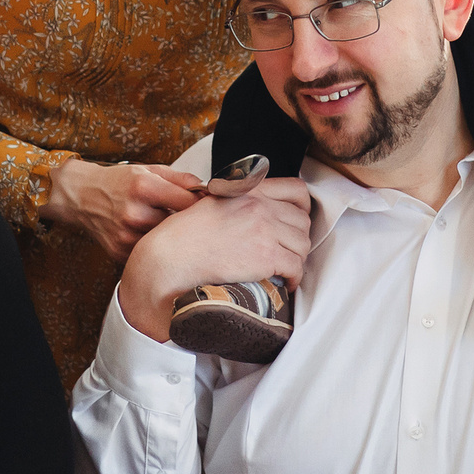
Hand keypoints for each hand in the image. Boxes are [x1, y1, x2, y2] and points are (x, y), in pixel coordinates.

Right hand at [45, 160, 204, 261]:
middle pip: (178, 225)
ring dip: (168, 236)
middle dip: (183, 221)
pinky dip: (152, 246)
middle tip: (181, 216)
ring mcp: (125, 235)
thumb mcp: (149, 170)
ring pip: (165, 242)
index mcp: (144, 187)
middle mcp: (134, 213)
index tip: (203, 205)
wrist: (80, 195)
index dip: (200, 204)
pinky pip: (148, 253)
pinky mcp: (119, 252)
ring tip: (160, 223)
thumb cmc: (118, 181)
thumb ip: (181, 179)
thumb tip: (209, 190)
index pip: (189, 202)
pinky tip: (145, 234)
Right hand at [118, 177, 312, 342]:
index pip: (297, 190)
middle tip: (289, 251)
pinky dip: (294, 277)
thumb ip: (238, 200)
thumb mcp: (212, 204)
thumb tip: (256, 210)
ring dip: (297, 259)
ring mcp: (264, 231)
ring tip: (286, 268)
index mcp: (249, 190)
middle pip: (302, 221)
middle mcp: (260, 207)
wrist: (170, 258)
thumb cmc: (183, 236)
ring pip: (302, 245)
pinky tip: (284, 282)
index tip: (296, 223)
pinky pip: (295, 267)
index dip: (302, 209)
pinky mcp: (265, 256)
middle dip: (298, 239)